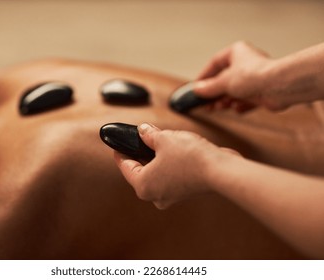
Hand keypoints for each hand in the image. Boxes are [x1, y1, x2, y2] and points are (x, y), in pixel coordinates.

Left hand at [114, 123, 239, 208]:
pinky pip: (168, 175)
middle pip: (140, 170)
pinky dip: (166, 163)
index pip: (125, 166)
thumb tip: (143, 131)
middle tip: (137, 138)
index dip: (121, 152)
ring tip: (155, 140)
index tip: (118, 145)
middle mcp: (155, 195)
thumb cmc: (190, 158)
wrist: (219, 170)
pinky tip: (170, 149)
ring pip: (155, 173)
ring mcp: (170, 195)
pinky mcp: (184, 192)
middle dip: (139, 152)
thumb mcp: (164, 139)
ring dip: (154, 157)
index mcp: (143, 185)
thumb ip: (149, 134)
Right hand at [194, 41, 274, 111]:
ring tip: (220, 107)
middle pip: (224, 79)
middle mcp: (245, 63)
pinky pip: (246, 99)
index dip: (204, 76)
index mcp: (236, 52)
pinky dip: (240, 105)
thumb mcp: (223, 82)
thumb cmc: (253, 76)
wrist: (280, 87)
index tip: (196, 88)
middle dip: (215, 93)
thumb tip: (196, 90)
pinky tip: (237, 108)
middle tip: (206, 104)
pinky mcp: (262, 91)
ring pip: (234, 91)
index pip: (214, 63)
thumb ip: (208, 87)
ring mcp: (254, 78)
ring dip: (226, 101)